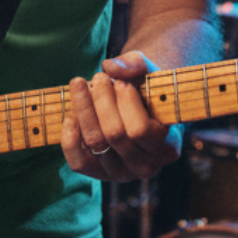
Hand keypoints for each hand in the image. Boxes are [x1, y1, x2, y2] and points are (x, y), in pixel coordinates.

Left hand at [60, 50, 181, 182]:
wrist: (138, 108)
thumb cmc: (147, 90)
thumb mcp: (149, 73)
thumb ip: (137, 63)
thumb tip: (111, 66)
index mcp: (167, 148)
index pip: (140, 130)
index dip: (127, 103)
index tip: (122, 83)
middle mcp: (145, 167)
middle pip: (114, 134)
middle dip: (102, 99)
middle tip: (99, 77)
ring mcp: (120, 173)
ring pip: (95, 142)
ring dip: (83, 108)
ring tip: (81, 84)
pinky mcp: (98, 173)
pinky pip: (78, 162)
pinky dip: (70, 136)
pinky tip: (71, 115)